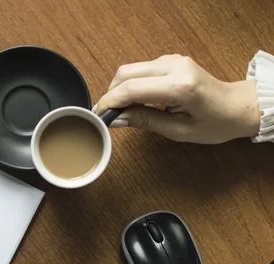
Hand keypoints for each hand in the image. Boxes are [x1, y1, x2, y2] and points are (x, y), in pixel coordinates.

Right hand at [94, 54, 260, 143]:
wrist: (237, 107)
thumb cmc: (215, 123)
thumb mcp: (179, 131)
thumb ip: (145, 121)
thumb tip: (116, 119)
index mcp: (180, 86)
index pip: (131, 89)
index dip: (110, 102)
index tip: (97, 115)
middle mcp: (175, 66)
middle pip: (126, 73)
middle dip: (110, 94)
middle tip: (105, 114)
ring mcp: (173, 60)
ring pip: (130, 69)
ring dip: (119, 89)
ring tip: (118, 110)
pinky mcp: (170, 60)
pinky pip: (141, 69)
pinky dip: (130, 84)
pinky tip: (132, 101)